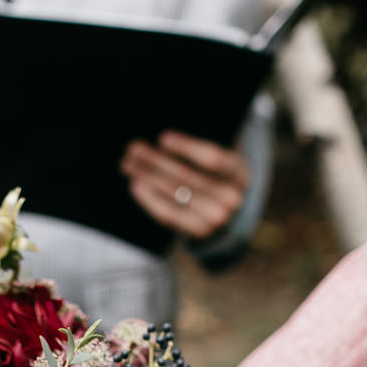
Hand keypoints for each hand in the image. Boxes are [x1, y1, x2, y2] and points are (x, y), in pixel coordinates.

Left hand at [120, 130, 248, 240]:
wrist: (225, 210)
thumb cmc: (215, 173)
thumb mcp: (219, 156)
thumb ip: (202, 144)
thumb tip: (165, 135)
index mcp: (238, 171)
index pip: (212, 158)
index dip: (187, 148)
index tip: (162, 138)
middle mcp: (231, 197)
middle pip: (187, 176)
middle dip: (156, 160)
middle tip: (133, 148)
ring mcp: (216, 218)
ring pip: (175, 193)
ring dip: (147, 176)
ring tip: (128, 164)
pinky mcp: (198, 231)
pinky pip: (169, 214)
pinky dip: (149, 199)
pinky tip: (136, 184)